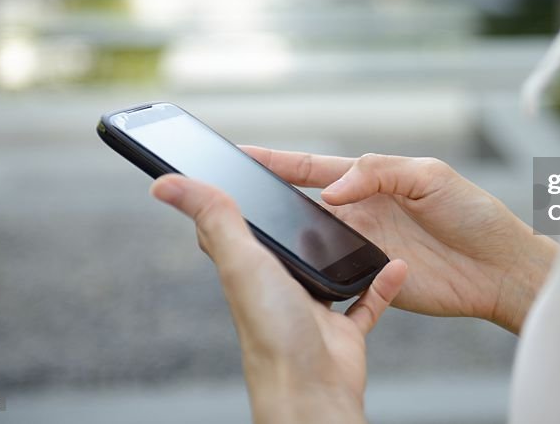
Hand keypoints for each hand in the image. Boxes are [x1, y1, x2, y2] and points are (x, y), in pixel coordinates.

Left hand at [150, 174, 407, 423]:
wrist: (311, 390)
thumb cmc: (271, 330)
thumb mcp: (240, 260)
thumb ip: (214, 216)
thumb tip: (164, 184)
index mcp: (249, 268)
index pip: (232, 228)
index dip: (231, 199)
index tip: (241, 169)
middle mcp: (277, 287)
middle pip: (286, 245)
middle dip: (298, 220)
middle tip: (314, 188)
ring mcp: (311, 308)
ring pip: (329, 269)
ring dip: (344, 248)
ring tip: (361, 219)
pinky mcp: (343, 329)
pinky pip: (367, 301)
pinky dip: (382, 283)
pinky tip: (395, 265)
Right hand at [241, 148, 557, 333]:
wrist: (502, 268)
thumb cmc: (475, 214)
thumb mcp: (431, 177)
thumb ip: (380, 172)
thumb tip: (332, 189)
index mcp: (373, 180)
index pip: (315, 168)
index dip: (279, 161)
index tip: (242, 154)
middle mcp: (362, 212)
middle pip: (304, 203)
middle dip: (268, 197)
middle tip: (230, 193)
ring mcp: (364, 246)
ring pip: (312, 239)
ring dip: (285, 235)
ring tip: (249, 230)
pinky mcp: (371, 279)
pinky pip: (333, 273)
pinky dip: (310, 270)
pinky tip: (288, 270)